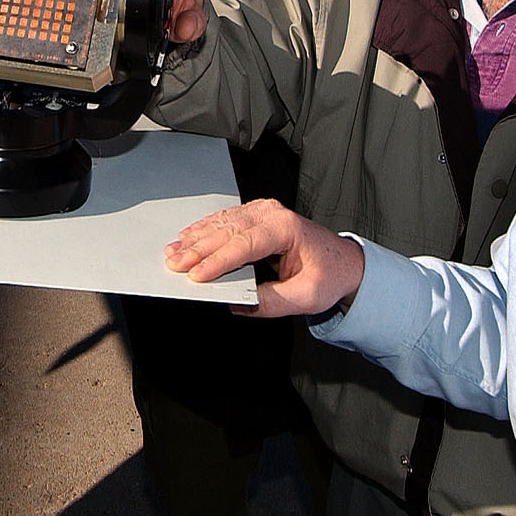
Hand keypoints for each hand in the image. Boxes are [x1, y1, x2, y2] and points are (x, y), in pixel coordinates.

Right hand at [166, 199, 364, 318]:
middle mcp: (273, 214)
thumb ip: (272, 303)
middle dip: (198, 249)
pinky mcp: (256, 215)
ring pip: (222, 223)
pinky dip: (204, 230)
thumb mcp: (306, 298)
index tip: (196, 275)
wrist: (343, 262)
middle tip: (173, 263)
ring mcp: (264, 211)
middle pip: (228, 231)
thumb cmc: (328, 275)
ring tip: (173, 252)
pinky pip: (225, 220)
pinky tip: (187, 237)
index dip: (218, 261)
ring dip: (195, 238)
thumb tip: (240, 304)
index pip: (245, 244)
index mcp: (287, 229)